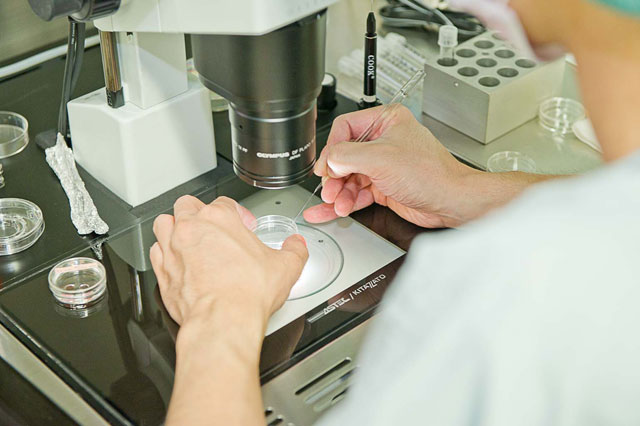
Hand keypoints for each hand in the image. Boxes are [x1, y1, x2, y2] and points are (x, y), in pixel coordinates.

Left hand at [150, 196, 308, 329]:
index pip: (224, 202)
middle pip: (187, 204)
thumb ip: (295, 250)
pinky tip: (177, 261)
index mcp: (220, 218)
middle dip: (200, 212)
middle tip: (213, 227)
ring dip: (175, 227)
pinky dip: (164, 253)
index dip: (236, 213)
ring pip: (164, 223)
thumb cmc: (247, 293)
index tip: (243, 226)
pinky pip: (156, 251)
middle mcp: (192, 228)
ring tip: (189, 238)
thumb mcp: (286, 267)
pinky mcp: (163, 271)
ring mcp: (173, 248)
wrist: (223, 320)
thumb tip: (297, 245)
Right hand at [304, 105, 476, 227]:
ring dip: (339, 193)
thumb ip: (347, 156)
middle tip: (329, 190)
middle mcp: (383, 140)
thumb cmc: (431, 174)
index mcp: (386, 121)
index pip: (345, 128)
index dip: (331, 149)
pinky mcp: (383, 185)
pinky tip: (332, 210)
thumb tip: (328, 161)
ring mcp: (383, 164)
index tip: (325, 167)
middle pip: (343, 156)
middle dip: (334, 176)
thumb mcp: (381, 158)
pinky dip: (344, 202)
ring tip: (336, 204)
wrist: (450, 201)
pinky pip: (356, 192)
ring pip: (348, 177)